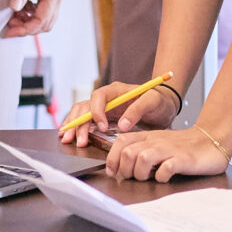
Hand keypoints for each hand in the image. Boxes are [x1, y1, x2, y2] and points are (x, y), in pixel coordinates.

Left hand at [3, 0, 76, 36]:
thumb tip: (14, 7)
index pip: (42, 20)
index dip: (25, 29)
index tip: (8, 30)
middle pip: (46, 22)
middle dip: (27, 28)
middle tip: (7, 26)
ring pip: (45, 15)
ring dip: (29, 20)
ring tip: (11, 16)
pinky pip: (43, 5)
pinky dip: (31, 10)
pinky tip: (19, 5)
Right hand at [58, 78, 177, 149]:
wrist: (164, 105)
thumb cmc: (159, 100)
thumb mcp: (152, 102)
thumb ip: (137, 110)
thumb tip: (121, 125)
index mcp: (116, 90)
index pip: (98, 96)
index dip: (97, 112)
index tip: (102, 127)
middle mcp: (105, 98)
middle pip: (85, 106)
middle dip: (79, 124)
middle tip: (79, 141)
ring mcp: (102, 108)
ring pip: (81, 113)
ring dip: (73, 126)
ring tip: (67, 140)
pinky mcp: (102, 117)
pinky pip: (84, 120)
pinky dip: (76, 127)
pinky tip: (69, 136)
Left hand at [104, 124, 231, 181]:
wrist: (212, 140)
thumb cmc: (182, 147)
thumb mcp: (158, 144)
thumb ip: (141, 151)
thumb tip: (121, 167)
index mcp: (148, 137)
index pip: (121, 142)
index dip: (112, 158)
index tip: (113, 172)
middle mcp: (156, 142)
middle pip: (128, 152)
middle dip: (125, 169)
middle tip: (133, 177)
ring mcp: (170, 150)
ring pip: (143, 158)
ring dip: (140, 173)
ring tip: (148, 178)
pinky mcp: (183, 159)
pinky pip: (166, 168)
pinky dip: (161, 176)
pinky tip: (164, 178)